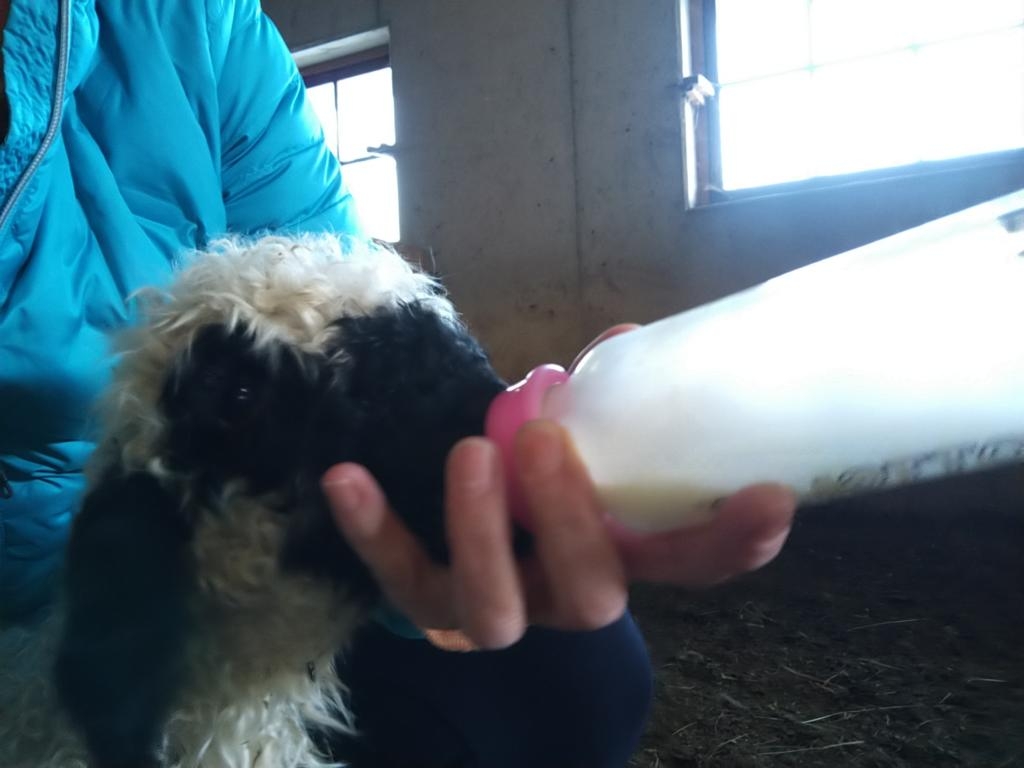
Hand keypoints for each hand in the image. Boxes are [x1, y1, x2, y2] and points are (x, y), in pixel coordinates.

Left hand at [322, 329, 795, 651]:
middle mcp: (565, 595)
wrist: (467, 553)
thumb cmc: (539, 487)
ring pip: (494, 608)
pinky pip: (399, 578)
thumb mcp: (581, 446)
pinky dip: (375, 529)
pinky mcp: (427, 603)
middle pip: (590, 596)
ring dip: (482, 530)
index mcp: (619, 556)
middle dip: (571, 520)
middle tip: (547, 442)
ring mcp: (495, 609)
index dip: (732, 542)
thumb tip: (626, 333)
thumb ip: (602, 404)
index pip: (691, 562)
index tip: (768, 496)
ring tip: (474, 452)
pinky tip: (347, 476)